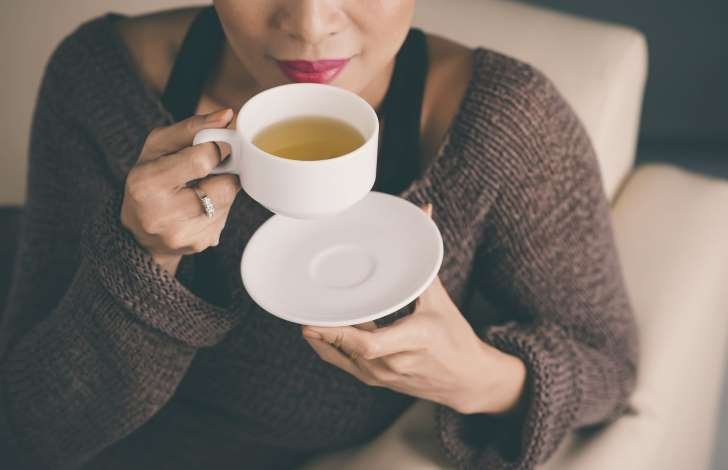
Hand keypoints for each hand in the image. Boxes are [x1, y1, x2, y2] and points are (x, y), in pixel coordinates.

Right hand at [120, 108, 241, 273]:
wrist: (140, 233)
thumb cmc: (149, 180)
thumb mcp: (158, 147)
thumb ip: (191, 127)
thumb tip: (226, 115)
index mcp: (147, 184)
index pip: (200, 161)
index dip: (217, 148)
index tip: (218, 145)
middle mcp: (164, 215)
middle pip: (223, 185)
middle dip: (223, 171)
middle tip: (210, 168)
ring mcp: (185, 235)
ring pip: (229, 200)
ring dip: (222, 188)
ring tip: (200, 188)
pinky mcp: (202, 244)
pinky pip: (226, 216)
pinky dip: (220, 206)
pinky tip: (200, 207)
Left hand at [302, 203, 526, 414]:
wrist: (466, 380)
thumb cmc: (455, 337)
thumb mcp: (440, 299)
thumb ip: (424, 259)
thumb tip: (424, 212)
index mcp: (414, 339)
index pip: (369, 344)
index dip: (337, 332)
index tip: (315, 317)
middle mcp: (395, 362)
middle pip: (347, 347)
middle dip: (322, 327)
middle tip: (302, 303)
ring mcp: (383, 376)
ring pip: (341, 355)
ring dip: (323, 333)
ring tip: (306, 310)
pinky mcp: (376, 379)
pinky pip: (343, 363)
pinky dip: (327, 346)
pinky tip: (315, 330)